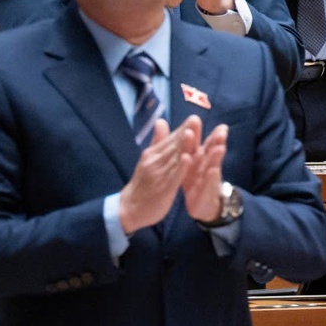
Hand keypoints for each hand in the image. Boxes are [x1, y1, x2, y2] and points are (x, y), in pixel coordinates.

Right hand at [117, 118, 196, 233]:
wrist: (130, 209)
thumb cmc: (144, 183)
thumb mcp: (149, 159)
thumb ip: (157, 141)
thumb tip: (161, 121)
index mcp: (153, 154)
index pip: (170, 139)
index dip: (182, 128)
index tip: (194, 117)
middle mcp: (155, 162)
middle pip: (173, 146)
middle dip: (184, 132)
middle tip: (195, 119)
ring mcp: (159, 175)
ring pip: (173, 159)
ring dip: (183, 146)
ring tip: (191, 133)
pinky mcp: (164, 188)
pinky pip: (173, 176)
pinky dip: (180, 167)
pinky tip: (188, 159)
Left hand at [179, 119, 229, 222]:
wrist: (202, 205)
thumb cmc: (195, 181)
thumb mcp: (189, 164)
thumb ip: (187, 147)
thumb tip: (183, 129)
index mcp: (198, 158)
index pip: (199, 142)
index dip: (198, 132)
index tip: (199, 119)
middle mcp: (206, 165)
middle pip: (211, 151)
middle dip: (216, 140)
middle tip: (222, 129)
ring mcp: (209, 178)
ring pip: (213, 165)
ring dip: (216, 157)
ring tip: (220, 147)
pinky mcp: (208, 191)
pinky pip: (210, 183)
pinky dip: (211, 177)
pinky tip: (213, 170)